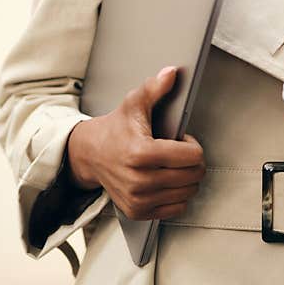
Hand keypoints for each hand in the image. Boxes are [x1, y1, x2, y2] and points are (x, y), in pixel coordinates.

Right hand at [65, 66, 205, 220]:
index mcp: (141, 153)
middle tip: (177, 152)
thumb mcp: (133, 104)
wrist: (89, 154)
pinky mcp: (138, 212)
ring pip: (188, 193)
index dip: (192, 145)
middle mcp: (139, 180)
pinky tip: (165, 181)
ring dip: (186, 178)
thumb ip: (155, 89)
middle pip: (194, 176)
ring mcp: (138, 199)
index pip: (193, 157)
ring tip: (170, 165)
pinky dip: (177, 195)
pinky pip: (177, 208)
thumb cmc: (116, 129)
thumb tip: (172, 73)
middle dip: (193, 162)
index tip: (180, 139)